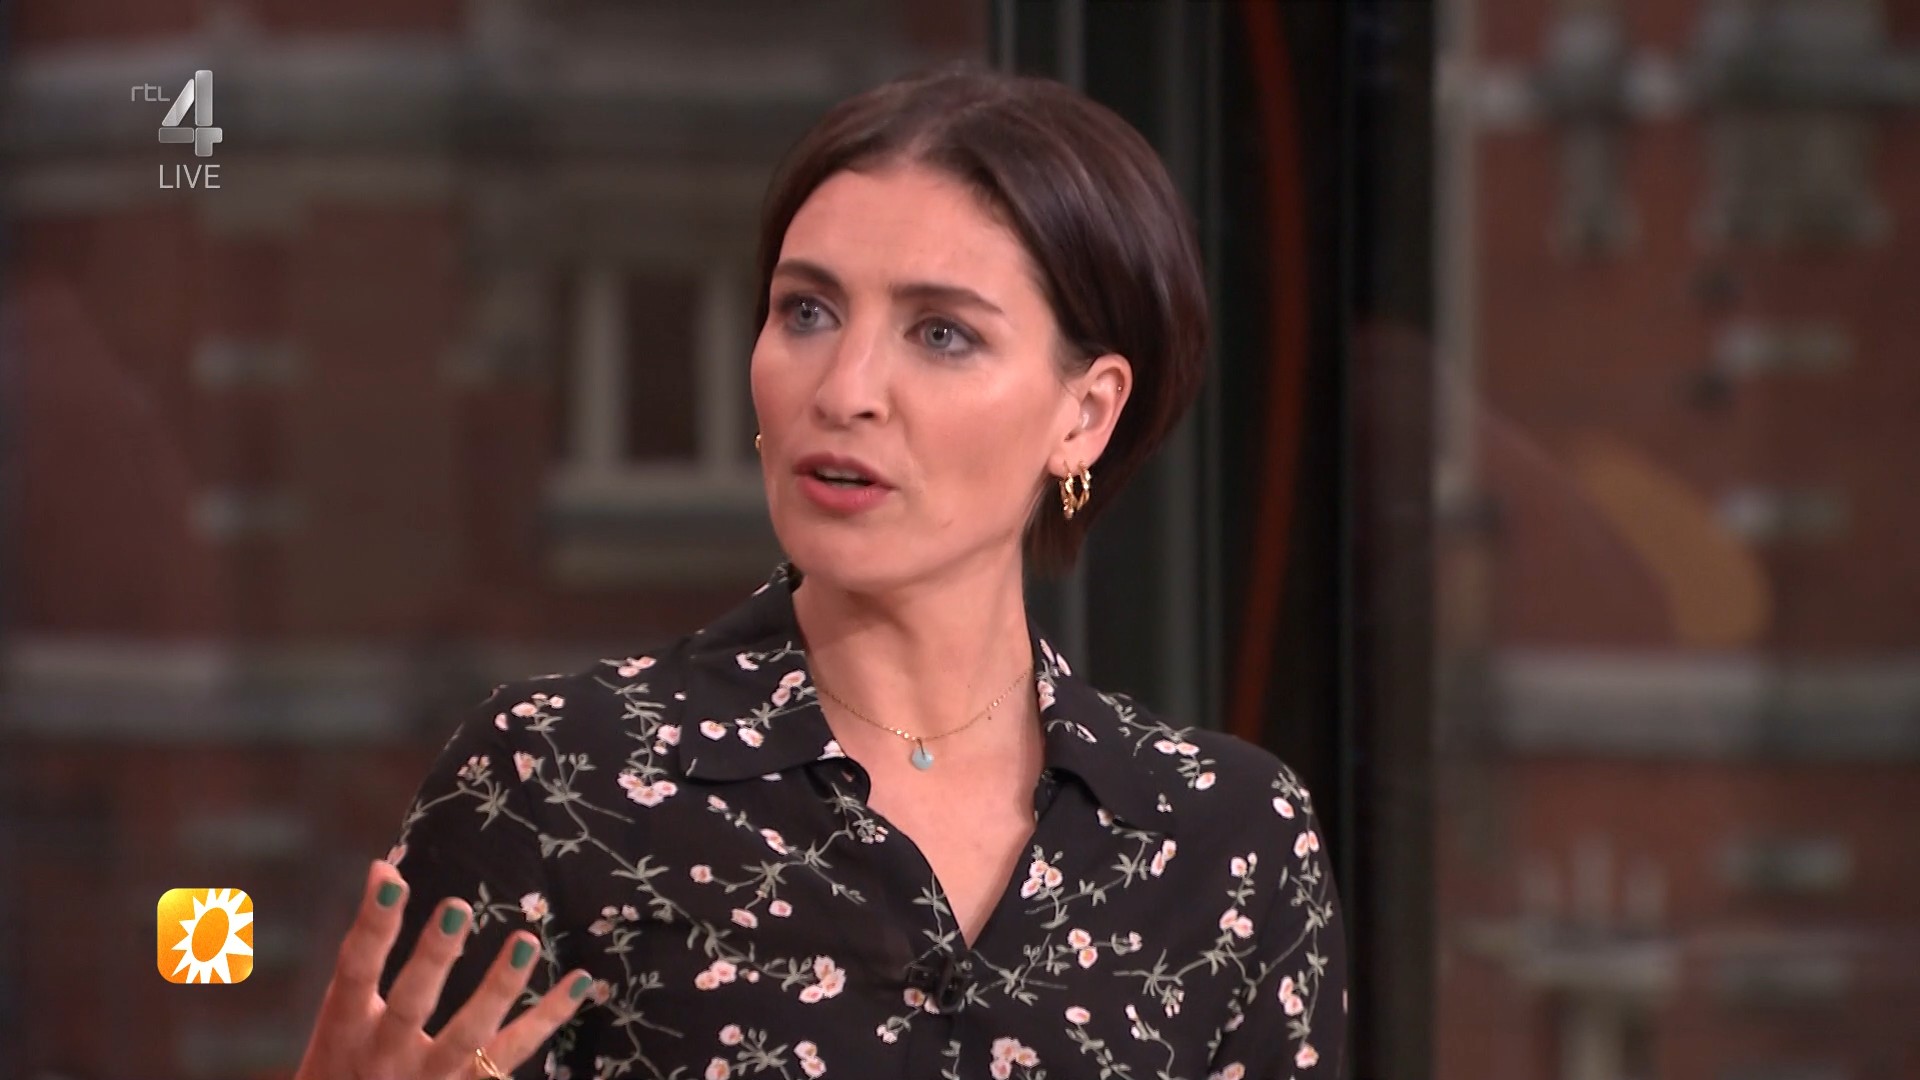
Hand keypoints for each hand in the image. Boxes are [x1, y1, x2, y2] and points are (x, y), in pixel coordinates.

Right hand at [295, 860, 591, 1079]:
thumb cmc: (345, 1067)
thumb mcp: (339, 1021)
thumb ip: (363, 958)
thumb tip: (385, 869)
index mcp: (344, 1030)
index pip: (355, 970)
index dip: (372, 925)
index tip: (389, 877)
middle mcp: (386, 1057)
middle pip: (411, 1006)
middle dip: (433, 959)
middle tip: (456, 908)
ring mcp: (432, 1078)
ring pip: (469, 1034)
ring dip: (499, 987)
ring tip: (527, 940)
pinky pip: (513, 1053)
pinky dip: (549, 1017)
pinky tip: (581, 981)